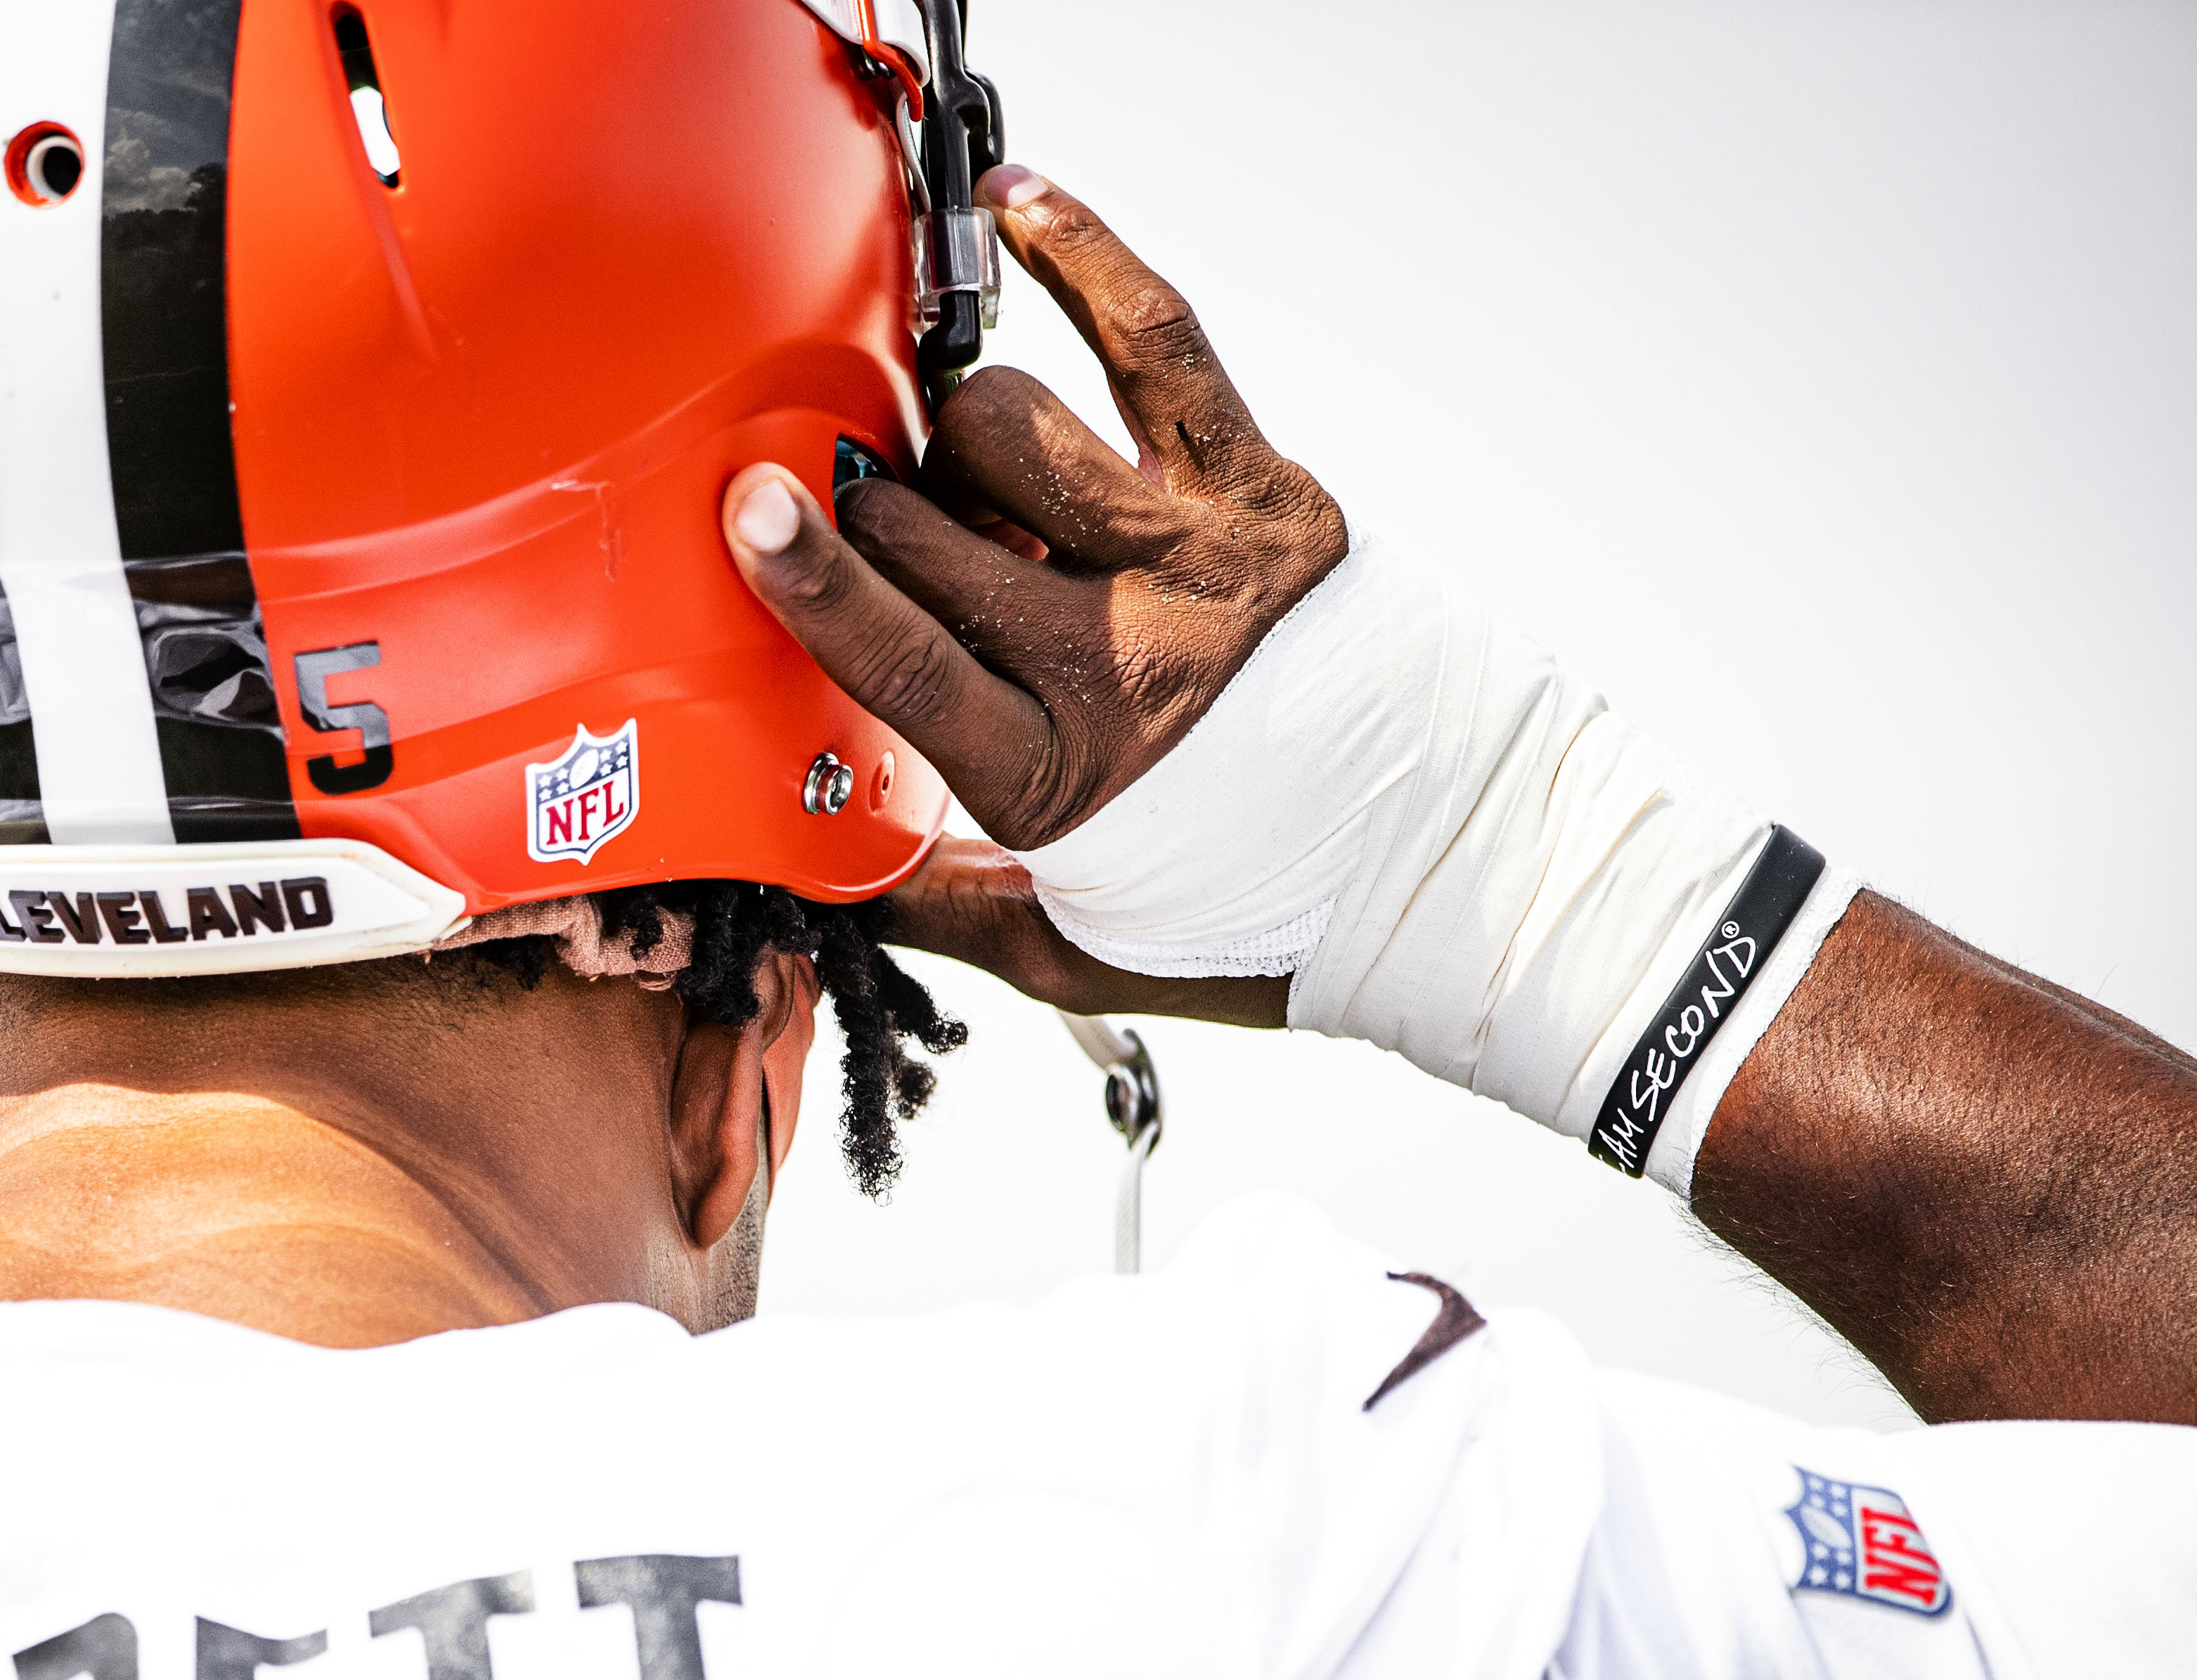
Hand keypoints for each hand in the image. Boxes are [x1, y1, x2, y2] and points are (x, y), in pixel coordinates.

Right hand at [720, 166, 1341, 1024]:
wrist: (1450, 866)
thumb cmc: (1254, 909)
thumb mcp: (1083, 947)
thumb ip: (949, 911)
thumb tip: (830, 884)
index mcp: (1056, 776)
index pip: (908, 660)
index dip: (819, 580)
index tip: (752, 508)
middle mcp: (1124, 658)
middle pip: (932, 529)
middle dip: (867, 510)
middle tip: (855, 514)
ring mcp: (1198, 558)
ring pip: (1011, 430)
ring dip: (954, 436)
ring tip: (961, 473)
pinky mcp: (1263, 489)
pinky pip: (1157, 341)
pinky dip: (1081, 260)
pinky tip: (1021, 209)